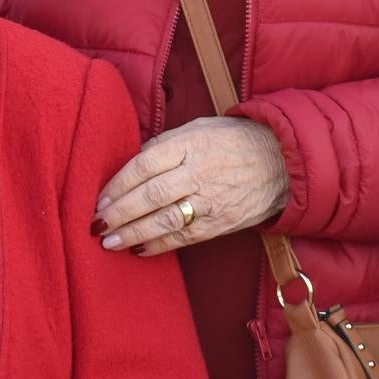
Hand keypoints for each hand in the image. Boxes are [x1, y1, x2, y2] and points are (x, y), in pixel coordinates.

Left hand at [95, 117, 289, 255]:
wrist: (282, 161)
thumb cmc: (234, 140)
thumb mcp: (199, 128)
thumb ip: (165, 144)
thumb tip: (132, 163)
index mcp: (190, 143)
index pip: (144, 164)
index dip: (118, 184)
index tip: (99, 198)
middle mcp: (199, 172)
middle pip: (151, 195)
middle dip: (120, 212)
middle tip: (96, 223)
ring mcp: (211, 200)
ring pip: (165, 220)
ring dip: (133, 233)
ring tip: (109, 242)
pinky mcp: (221, 222)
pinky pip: (185, 237)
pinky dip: (159, 246)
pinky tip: (138, 250)